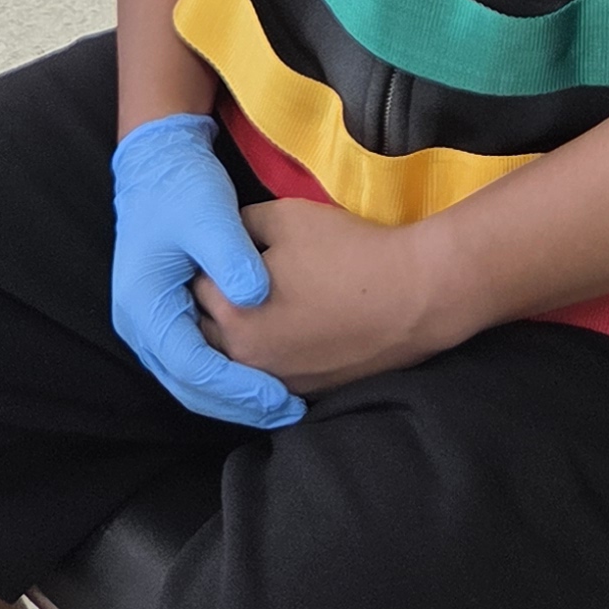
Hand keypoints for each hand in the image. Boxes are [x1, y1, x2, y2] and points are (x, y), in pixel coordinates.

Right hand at [108, 114, 303, 427]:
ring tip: (281, 406)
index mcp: (145, 304)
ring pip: (190, 381)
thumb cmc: (182, 188)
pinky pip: (194, 364)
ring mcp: (151, 325)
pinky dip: (225, 380)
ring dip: (232, 398)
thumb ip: (229, 256)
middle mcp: (141, 324)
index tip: (277, 396)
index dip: (236, 385)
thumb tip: (254, 296)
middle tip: (288, 412)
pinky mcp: (167, 319)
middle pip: (188, 384)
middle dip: (238, 404)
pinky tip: (261, 382)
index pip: (191, 364)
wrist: (158, 165)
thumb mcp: (208, 215)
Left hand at [198, 198, 464, 394]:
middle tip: (226, 272)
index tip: (213, 246)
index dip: (202, 260)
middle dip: (210, 301)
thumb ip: (239, 223)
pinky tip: (281, 325)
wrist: (414, 297)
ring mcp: (275, 381)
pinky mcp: (303, 391)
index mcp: (233, 316)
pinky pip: (264, 373)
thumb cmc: (348, 252)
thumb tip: (222, 233)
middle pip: (204, 329)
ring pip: (231, 358)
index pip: (193, 286)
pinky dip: (263, 352)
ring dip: (232, 331)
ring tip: (251, 299)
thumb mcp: (285, 217)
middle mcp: (244, 360)